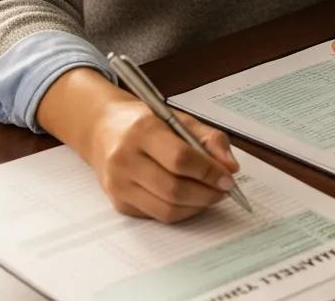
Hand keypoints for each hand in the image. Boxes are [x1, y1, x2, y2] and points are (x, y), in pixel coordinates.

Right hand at [86, 97, 239, 222]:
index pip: (180, 159)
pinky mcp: (119, 203)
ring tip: (212, 196)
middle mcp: (125, 159)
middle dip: (206, 194)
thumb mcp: (180, 119)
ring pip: (165, 209)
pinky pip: (156, 215)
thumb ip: (210, 139)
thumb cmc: (147, 122)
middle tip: (225, 190)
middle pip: (173, 189)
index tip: (228, 178)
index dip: (208, 172)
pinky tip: (193, 200)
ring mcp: (118, 185)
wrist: (104, 130)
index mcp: (142, 130)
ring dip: (196, 206)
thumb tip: (231, 167)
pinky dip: (181, 211)